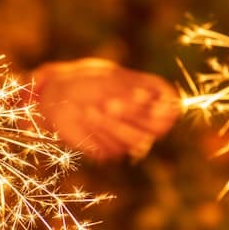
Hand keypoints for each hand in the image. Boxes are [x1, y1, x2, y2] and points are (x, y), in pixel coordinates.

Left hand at [30, 58, 179, 160]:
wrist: (56, 93)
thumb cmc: (85, 79)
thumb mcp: (110, 80)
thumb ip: (132, 93)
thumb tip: (149, 101)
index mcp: (151, 97)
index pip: (172, 110)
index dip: (163, 108)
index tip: (140, 96)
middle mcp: (143, 119)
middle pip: (156, 129)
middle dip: (133, 115)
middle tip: (110, 102)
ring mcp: (127, 137)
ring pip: (136, 142)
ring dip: (113, 125)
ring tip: (91, 109)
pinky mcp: (108, 150)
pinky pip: (113, 148)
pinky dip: (98, 131)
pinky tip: (84, 116)